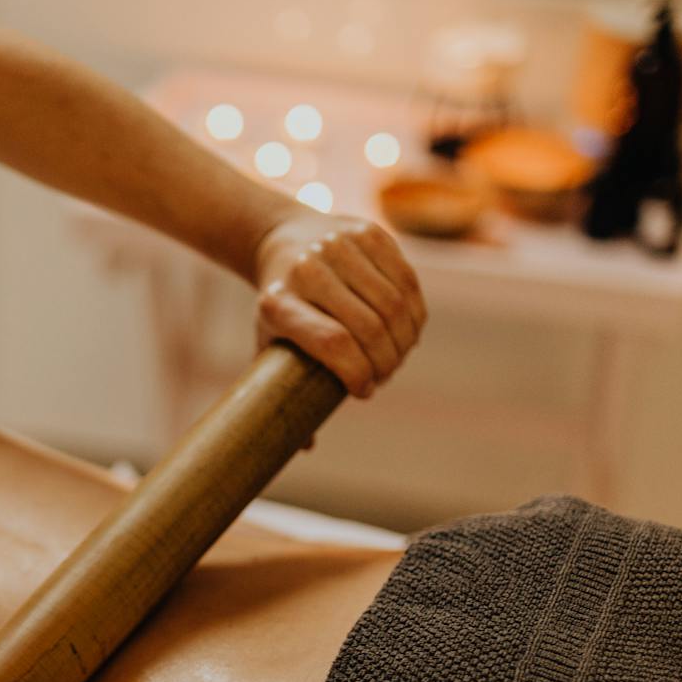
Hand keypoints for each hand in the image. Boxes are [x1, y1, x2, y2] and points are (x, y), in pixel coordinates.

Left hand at [252, 210, 426, 400]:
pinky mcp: (369, 233)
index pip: (331, 344)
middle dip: (385, 361)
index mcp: (278, 303)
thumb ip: (281, 394)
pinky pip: (407, 281)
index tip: (363, 391)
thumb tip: (305, 447)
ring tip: (395, 358)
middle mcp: (308, 270)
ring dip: (403, 341)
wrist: (283, 238)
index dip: (357, 373)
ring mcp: (339, 246)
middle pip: (369, 327)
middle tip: (383, 376)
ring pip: (394, 305)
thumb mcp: (268, 344)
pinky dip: (414, 314)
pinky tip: (407, 332)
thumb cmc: (280, 307)